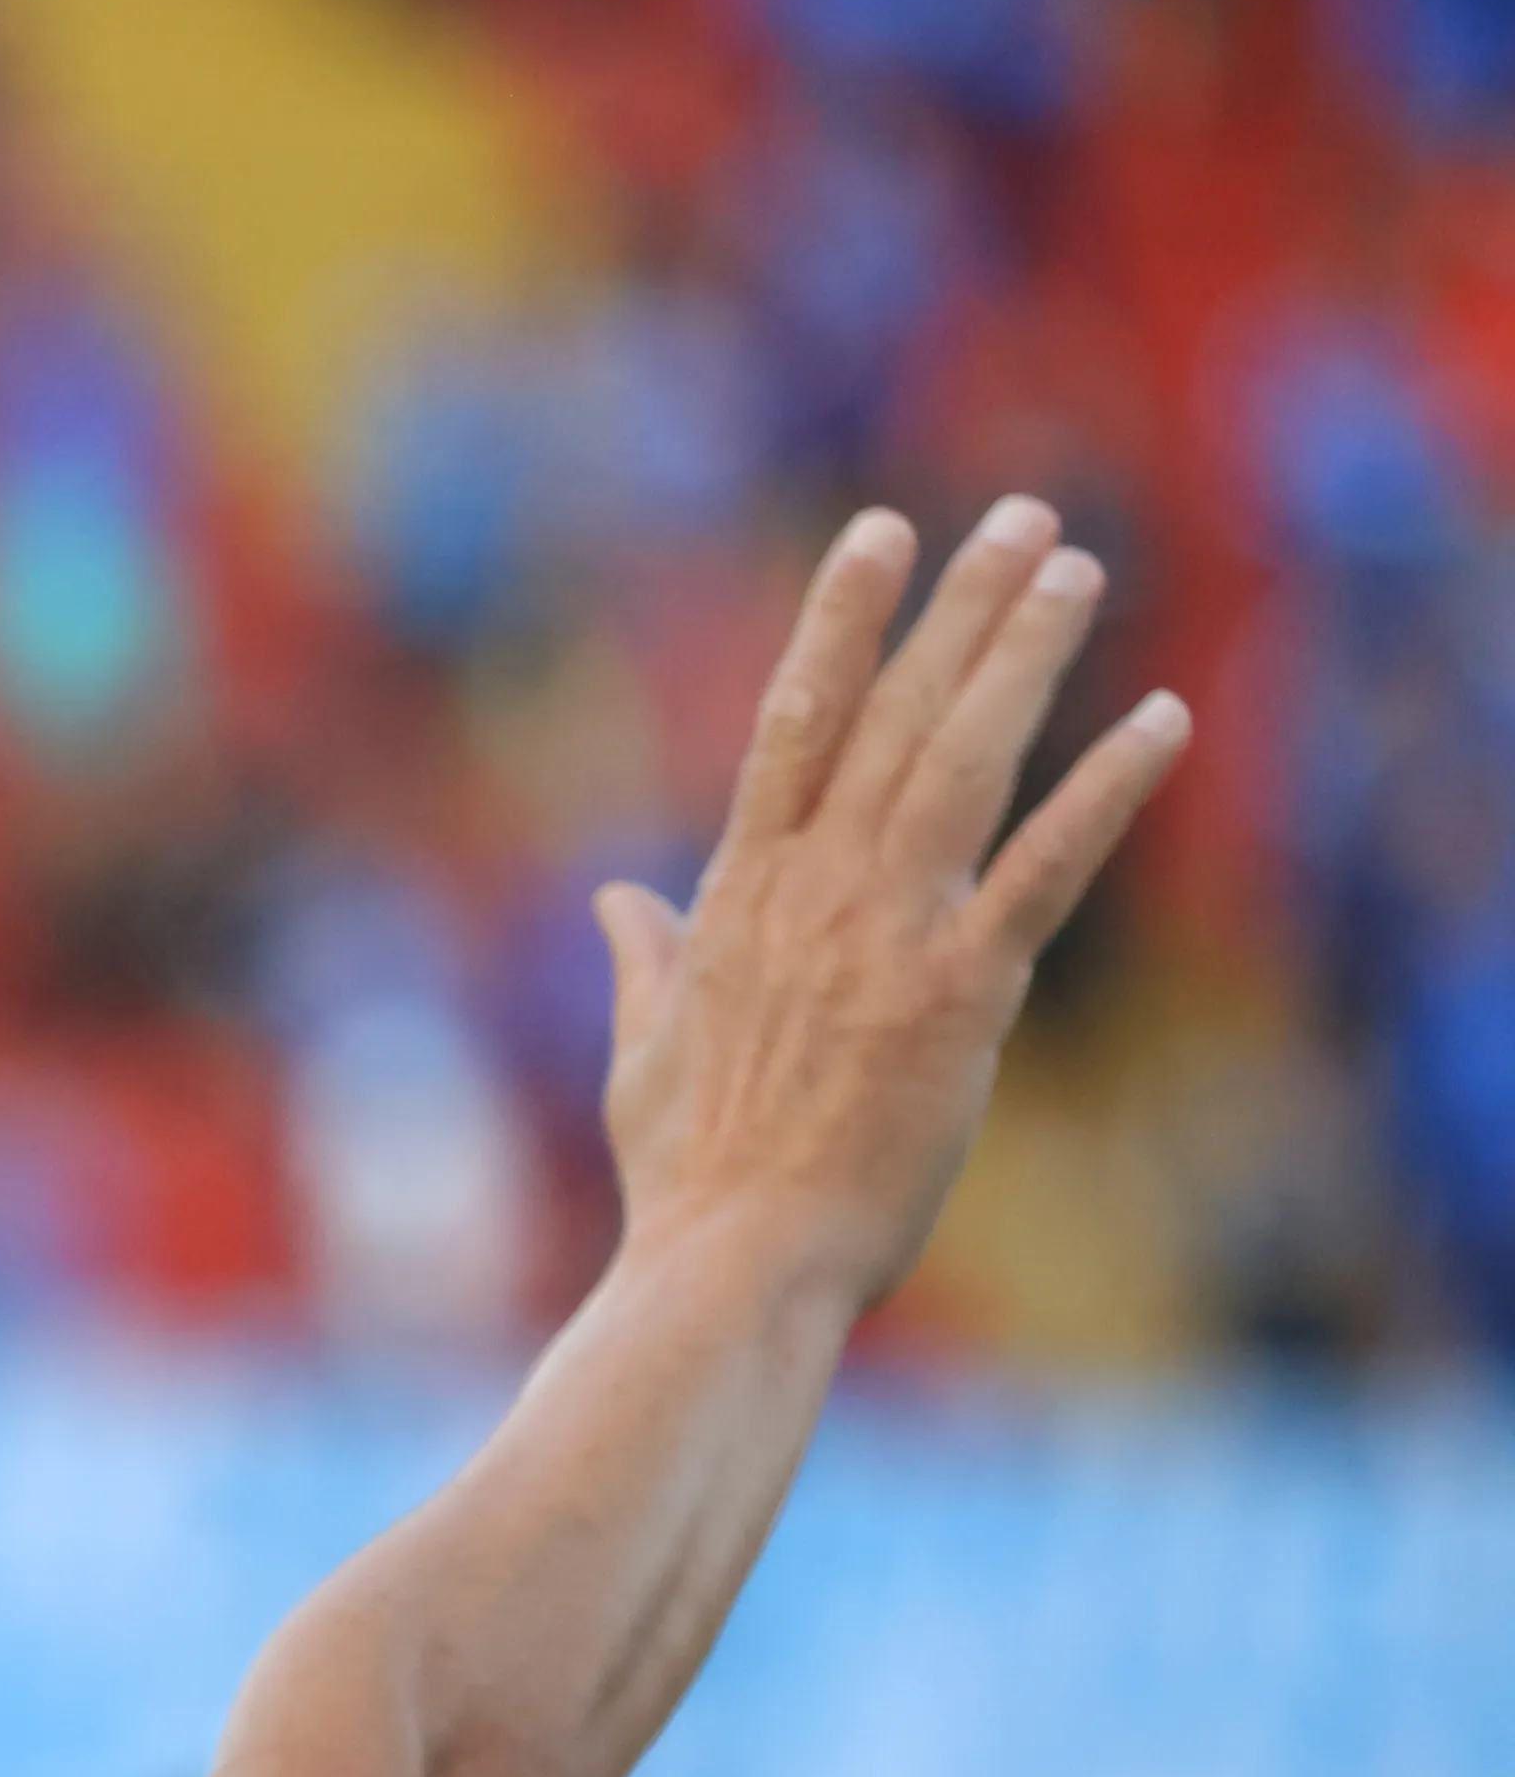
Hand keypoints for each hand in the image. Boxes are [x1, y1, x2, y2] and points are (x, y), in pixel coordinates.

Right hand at [594, 497, 1188, 1312]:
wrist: (736, 1260)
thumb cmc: (687, 1173)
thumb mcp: (644, 1052)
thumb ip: (645, 959)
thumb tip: (614, 900)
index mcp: (738, 896)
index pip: (794, 723)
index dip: (841, 621)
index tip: (879, 534)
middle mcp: (812, 890)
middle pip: (894, 713)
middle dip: (957, 605)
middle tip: (1019, 515)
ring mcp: (887, 933)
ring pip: (965, 759)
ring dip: (1025, 654)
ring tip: (1074, 569)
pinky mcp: (962, 991)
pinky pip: (1047, 868)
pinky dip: (1107, 788)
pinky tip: (1162, 719)